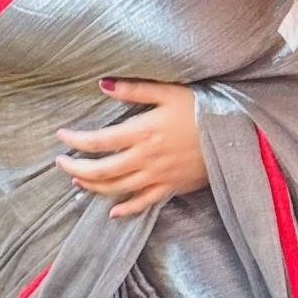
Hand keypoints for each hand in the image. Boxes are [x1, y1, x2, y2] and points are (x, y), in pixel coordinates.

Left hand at [54, 79, 208, 217]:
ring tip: (78, 182)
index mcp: (142, 132)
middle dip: (76, 169)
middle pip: (102, 170)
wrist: (237, 135)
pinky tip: (113, 213)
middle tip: (60, 163)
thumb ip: (133, 89)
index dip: (76, 141)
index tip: (61, 136)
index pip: (99, 141)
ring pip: (118, 189)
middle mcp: (146, 159)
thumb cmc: (201, 109)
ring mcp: (158, 177)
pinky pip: (144, 203)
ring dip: (94, 188)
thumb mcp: (168, 91)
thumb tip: (102, 84)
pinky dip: (126, 210)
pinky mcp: (171, 188)